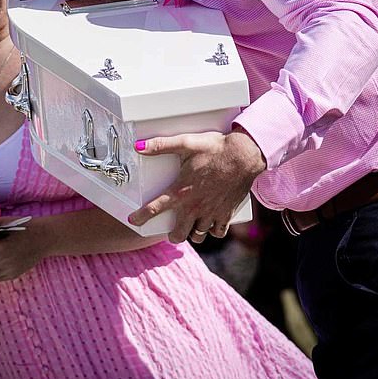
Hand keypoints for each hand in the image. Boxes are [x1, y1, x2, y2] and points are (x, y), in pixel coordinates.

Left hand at [128, 128, 265, 243]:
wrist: (245, 156)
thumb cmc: (215, 149)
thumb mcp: (186, 143)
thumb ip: (161, 145)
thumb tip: (138, 146)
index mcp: (182, 191)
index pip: (155, 208)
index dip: (141, 217)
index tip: (133, 220)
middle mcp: (195, 207)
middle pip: (179, 234)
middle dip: (172, 235)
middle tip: (170, 231)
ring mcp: (212, 213)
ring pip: (198, 235)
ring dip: (192, 233)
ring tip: (190, 226)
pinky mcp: (227, 214)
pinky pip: (218, 232)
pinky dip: (213, 231)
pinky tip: (211, 225)